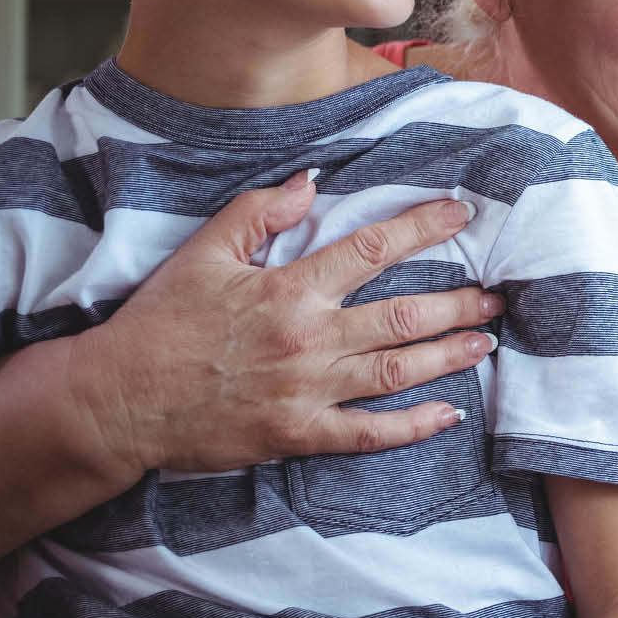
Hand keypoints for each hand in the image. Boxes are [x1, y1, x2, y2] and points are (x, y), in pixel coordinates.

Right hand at [62, 170, 500, 472]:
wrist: (120, 400)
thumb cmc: (160, 323)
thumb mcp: (202, 253)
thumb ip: (258, 213)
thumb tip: (311, 182)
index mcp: (290, 291)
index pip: (372, 249)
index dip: (423, 228)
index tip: (463, 216)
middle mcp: (310, 340)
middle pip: (404, 316)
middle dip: (459, 303)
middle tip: (498, 294)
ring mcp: (309, 392)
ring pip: (399, 370)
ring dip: (450, 355)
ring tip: (487, 341)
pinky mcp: (301, 436)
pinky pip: (371, 434)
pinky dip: (414, 425)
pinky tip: (449, 412)